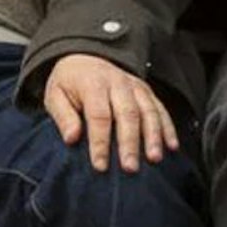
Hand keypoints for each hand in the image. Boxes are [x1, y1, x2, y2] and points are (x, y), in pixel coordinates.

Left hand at [43, 53, 177, 173]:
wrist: (84, 58)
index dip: (100, 141)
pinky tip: (171, 146)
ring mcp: (134, 86)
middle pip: (127, 113)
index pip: (99, 115)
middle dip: (130, 142)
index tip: (100, 165)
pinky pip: (160, 108)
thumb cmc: (69, 84)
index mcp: (92, 83)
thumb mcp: (55, 95)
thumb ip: (62, 116)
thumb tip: (71, 138)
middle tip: (130, 167)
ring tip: (154, 159)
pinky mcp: (146, 91)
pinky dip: (168, 127)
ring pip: (148, 110)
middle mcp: (117, 82)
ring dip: (153, 136)